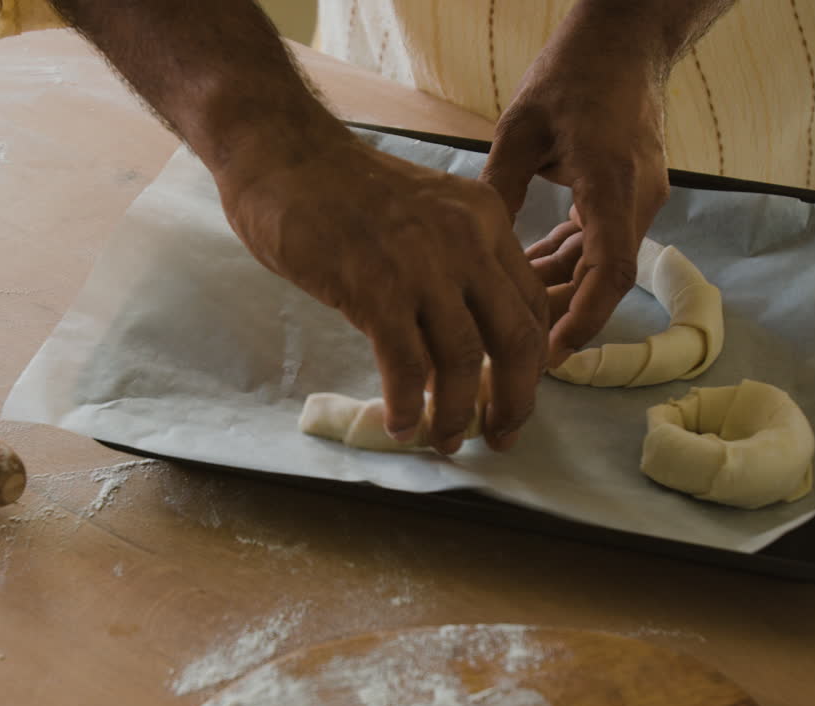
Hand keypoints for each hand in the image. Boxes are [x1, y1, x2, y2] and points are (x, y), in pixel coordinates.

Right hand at [217, 131, 548, 452]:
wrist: (282, 155)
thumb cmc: (340, 187)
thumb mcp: (424, 211)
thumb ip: (454, 256)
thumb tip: (464, 330)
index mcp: (486, 219)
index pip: (532, 304)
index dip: (532, 363)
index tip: (514, 397)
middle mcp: (467, 240)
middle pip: (516, 339)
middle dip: (514, 401)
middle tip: (498, 436)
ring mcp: (422, 264)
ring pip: (465, 360)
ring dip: (456, 413)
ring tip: (441, 442)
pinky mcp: (374, 286)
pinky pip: (406, 364)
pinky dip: (405, 404)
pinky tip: (398, 426)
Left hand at [480, 10, 670, 367]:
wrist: (624, 40)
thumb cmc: (572, 74)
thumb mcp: (520, 129)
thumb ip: (499, 191)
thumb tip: (471, 253)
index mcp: (613, 183)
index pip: (609, 272)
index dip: (581, 320)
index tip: (549, 355)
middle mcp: (636, 199)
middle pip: (601, 279)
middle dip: (557, 314)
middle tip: (507, 340)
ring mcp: (636, 198)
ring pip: (598, 265)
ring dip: (556, 287)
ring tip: (502, 311)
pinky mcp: (626, 194)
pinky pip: (597, 242)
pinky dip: (564, 261)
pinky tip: (522, 272)